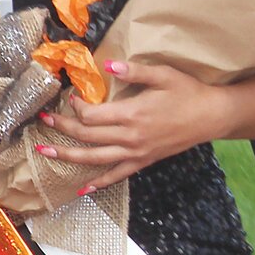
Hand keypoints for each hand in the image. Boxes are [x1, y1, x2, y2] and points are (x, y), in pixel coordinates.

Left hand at [35, 60, 228, 190]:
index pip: (92, 115)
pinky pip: (116, 175)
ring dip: (67, 155)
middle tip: (42, 120)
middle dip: (61, 128)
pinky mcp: (143, 161)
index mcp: (132, 114)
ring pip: (94, 158)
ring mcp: (136, 153)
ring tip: (43, 151)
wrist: (211, 116)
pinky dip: (98, 183)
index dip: (77, 107)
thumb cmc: (187, 92)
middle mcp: (130, 137)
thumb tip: (107, 66)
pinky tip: (82, 189)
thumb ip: (134, 71)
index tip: (71, 97)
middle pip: (87, 136)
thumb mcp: (163, 75)